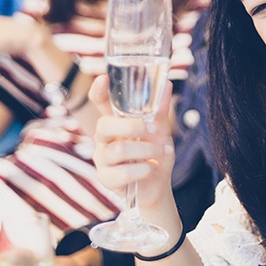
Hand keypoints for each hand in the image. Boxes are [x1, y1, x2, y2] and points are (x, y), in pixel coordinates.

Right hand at [89, 74, 175, 211]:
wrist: (158, 186)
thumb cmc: (155, 154)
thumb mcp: (160, 130)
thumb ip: (159, 110)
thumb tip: (167, 84)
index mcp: (114, 122)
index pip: (99, 103)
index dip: (98, 91)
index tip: (103, 78)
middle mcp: (104, 139)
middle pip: (104, 125)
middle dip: (132, 126)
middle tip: (153, 130)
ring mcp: (102, 159)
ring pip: (118, 149)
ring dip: (146, 149)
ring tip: (163, 151)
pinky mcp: (106, 179)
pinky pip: (122, 172)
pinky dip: (143, 168)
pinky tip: (152, 167)